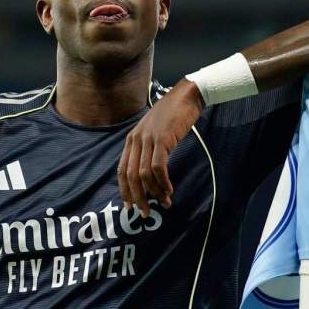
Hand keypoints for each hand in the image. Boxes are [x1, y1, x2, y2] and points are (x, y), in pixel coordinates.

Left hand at [118, 79, 203, 215]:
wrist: (186, 96)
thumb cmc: (173, 115)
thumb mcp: (154, 132)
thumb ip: (148, 149)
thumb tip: (149, 175)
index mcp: (131, 139)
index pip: (121, 170)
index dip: (124, 190)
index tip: (130, 206)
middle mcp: (136, 140)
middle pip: (131, 176)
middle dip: (138, 197)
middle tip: (146, 213)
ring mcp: (148, 140)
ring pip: (145, 174)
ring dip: (155, 193)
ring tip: (165, 203)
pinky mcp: (162, 140)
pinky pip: (158, 167)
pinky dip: (163, 182)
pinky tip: (169, 189)